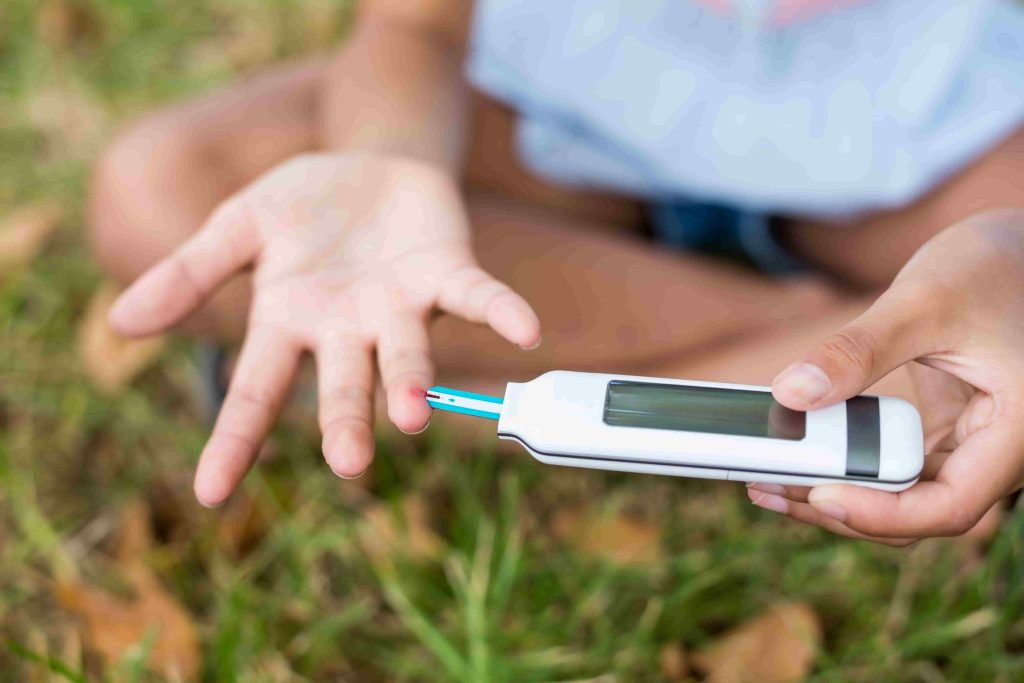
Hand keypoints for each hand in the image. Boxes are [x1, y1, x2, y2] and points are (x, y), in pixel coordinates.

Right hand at [109, 153, 539, 505]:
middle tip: (349, 463)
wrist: (371, 161)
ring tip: (412, 416)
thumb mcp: (240, 226)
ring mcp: (399, 306)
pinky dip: (499, 313)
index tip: (210, 494)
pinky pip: (475, 297)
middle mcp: (347, 329)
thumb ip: (191, 273)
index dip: (235, 440)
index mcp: (291, 322)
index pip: (256, 390)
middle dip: (345, 421)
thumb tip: (120, 323)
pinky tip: (525, 331)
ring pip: (406, 355)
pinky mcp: (446, 273)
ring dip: (412, 383)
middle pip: (343, 385)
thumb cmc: (304, 207)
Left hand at [748, 210, 1023, 543]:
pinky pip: (899, 465)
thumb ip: (858, 351)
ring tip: (768, 480)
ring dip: (839, 492)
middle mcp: (1002, 451)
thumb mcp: (923, 301)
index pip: (951, 506)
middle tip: (768, 489)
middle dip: (841, 509)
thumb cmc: (990, 267)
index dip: (883, 514)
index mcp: (1019, 431)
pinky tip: (800, 455)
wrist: (1015, 250)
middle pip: (919, 512)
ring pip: (906, 496)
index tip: (821, 495)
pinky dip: (851, 465)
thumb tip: (792, 394)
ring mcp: (974, 446)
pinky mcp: (948, 433)